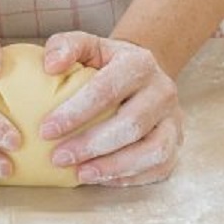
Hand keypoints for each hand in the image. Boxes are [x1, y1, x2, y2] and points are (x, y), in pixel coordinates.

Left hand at [38, 32, 182, 185]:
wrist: (143, 72)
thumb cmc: (107, 62)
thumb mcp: (88, 45)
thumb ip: (65, 46)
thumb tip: (50, 65)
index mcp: (139, 63)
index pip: (107, 90)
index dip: (76, 112)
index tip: (46, 130)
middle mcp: (163, 91)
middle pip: (130, 124)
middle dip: (91, 145)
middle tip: (58, 158)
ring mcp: (173, 120)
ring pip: (151, 151)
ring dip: (113, 167)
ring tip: (80, 174)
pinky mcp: (176, 143)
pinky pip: (159, 167)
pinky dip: (130, 177)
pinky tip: (101, 177)